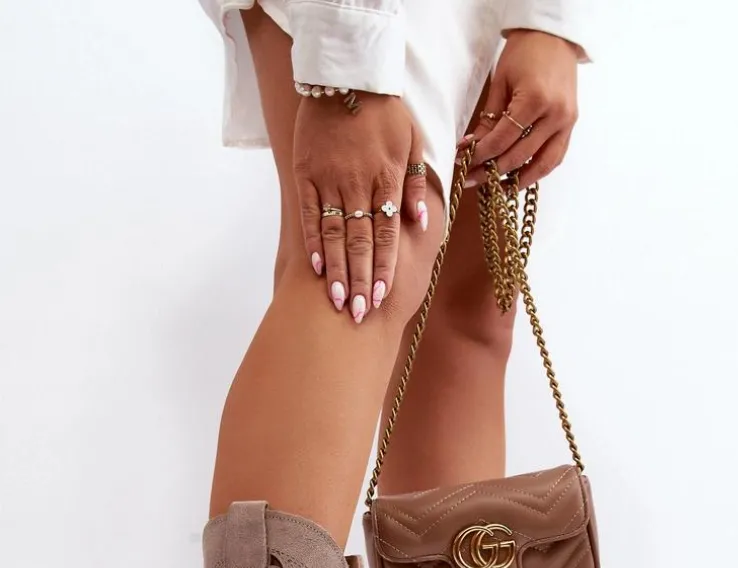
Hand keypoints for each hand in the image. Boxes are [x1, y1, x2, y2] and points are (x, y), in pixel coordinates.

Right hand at [294, 94, 427, 321]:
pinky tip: (315, 267)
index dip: (383, 267)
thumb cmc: (385, 112)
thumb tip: (421, 221)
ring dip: (336, 270)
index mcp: (387, 179)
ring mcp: (330, 180)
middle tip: (357, 314)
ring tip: (336, 301)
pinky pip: (310, 213)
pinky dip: (313, 241)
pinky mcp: (307, 174)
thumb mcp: (414, 141)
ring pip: (335, 233)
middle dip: (359, 280)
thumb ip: (418, 183)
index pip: (387, 233)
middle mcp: (359, 184)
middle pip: (360, 241)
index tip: (381, 297)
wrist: (346, 75)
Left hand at [467, 31, 578, 186]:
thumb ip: (489, 119)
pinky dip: (537, 171)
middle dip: (493, 170)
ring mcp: (567, 122)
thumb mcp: (501, 84)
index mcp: (535, 100)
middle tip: (473, 179)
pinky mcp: (571, 125)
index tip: (465, 163)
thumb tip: (471, 148)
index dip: (482, 155)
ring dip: (518, 180)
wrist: (554, 37)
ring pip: (542, 165)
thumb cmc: (525, 53)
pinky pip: (555, 157)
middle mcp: (555, 115)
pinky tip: (519, 178)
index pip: (503, 140)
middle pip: (520, 156)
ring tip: (498, 188)